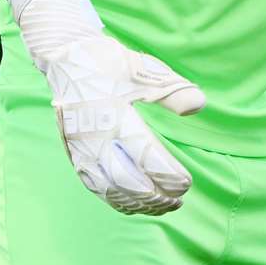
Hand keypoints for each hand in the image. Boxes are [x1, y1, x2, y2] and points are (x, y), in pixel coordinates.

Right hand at [42, 34, 205, 214]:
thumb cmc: (108, 62)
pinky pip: (95, 186)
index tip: (187, 183)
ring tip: (163, 207)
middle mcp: (94, 137)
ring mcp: (81, 149)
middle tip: (180, 200)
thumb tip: (200, 105)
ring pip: (110, 189)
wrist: (66, 57)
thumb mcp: (143, 69)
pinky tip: (135, 204)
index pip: (145, 156)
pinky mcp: (74, 154)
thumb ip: (172, 90)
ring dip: (138, 203)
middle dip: (155, 195)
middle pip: (127, 180)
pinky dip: (116, 200)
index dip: (167, 174)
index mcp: (114, 115)